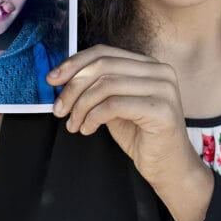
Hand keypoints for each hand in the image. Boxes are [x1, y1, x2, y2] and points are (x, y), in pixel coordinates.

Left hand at [48, 45, 213, 220]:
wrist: (169, 167)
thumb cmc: (141, 136)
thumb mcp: (114, 105)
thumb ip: (97, 88)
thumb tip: (62, 79)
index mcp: (148, 65)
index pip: (104, 52)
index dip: (74, 63)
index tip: (52, 79)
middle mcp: (160, 71)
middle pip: (103, 66)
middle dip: (73, 87)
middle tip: (59, 109)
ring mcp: (164, 89)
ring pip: (106, 85)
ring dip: (81, 106)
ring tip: (73, 124)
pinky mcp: (162, 109)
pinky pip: (114, 105)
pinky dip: (93, 117)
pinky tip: (87, 129)